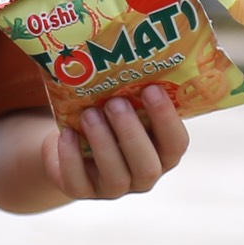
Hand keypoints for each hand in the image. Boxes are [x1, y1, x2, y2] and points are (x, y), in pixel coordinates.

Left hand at [41, 84, 189, 200]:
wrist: (70, 140)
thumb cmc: (106, 117)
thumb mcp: (123, 106)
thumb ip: (134, 93)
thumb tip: (133, 53)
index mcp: (162, 153)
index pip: (176, 144)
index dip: (167, 120)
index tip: (153, 89)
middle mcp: (143, 176)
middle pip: (147, 166)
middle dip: (132, 133)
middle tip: (116, 102)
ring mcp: (113, 189)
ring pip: (116, 176)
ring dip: (103, 142)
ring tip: (89, 113)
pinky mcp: (82, 192)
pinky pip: (78, 183)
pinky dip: (72, 158)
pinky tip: (66, 135)